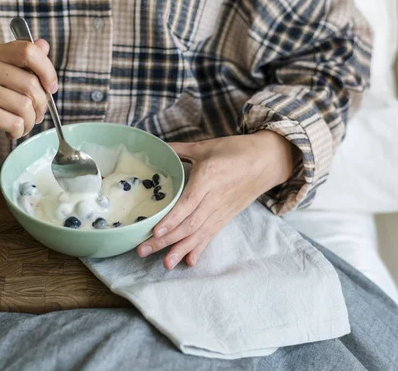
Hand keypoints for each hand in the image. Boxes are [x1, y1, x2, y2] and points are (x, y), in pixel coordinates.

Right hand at [0, 39, 57, 141]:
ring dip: (31, 121)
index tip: (50, 87)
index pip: (28, 51)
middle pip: (31, 84)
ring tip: (24, 125)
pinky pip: (14, 122)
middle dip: (42, 105)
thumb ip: (20, 59)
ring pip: (25, 106)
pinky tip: (12, 131)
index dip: (47, 70)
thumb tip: (45, 45)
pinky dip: (19, 131)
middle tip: (38, 114)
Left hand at [137, 131, 298, 269]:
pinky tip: (188, 261)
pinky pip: (211, 235)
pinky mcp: (226, 217)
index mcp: (208, 178)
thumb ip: (179, 149)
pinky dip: (199, 249)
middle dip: (166, 240)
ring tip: (165, 264)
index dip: (172, 220)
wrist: (268, 160)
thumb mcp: (205, 146)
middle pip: (189, 224)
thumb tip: (156, 147)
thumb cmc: (235, 150)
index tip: (155, 232)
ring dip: (180, 250)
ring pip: (198, 234)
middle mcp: (214, 198)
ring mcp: (221, 210)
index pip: (188, 204)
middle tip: (143, 250)